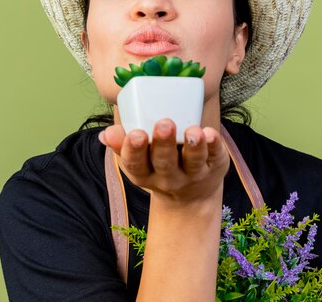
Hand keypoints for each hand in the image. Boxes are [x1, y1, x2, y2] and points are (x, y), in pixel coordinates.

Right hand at [100, 119, 229, 206]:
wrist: (190, 198)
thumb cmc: (157, 167)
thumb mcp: (138, 161)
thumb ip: (122, 144)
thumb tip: (106, 134)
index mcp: (145, 174)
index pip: (135, 164)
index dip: (134, 150)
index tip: (136, 133)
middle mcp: (169, 178)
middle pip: (165, 162)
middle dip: (164, 143)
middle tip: (164, 124)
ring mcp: (194, 174)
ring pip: (193, 162)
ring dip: (193, 145)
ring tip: (192, 131)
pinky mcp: (215, 166)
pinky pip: (215, 156)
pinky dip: (214, 145)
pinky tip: (211, 133)